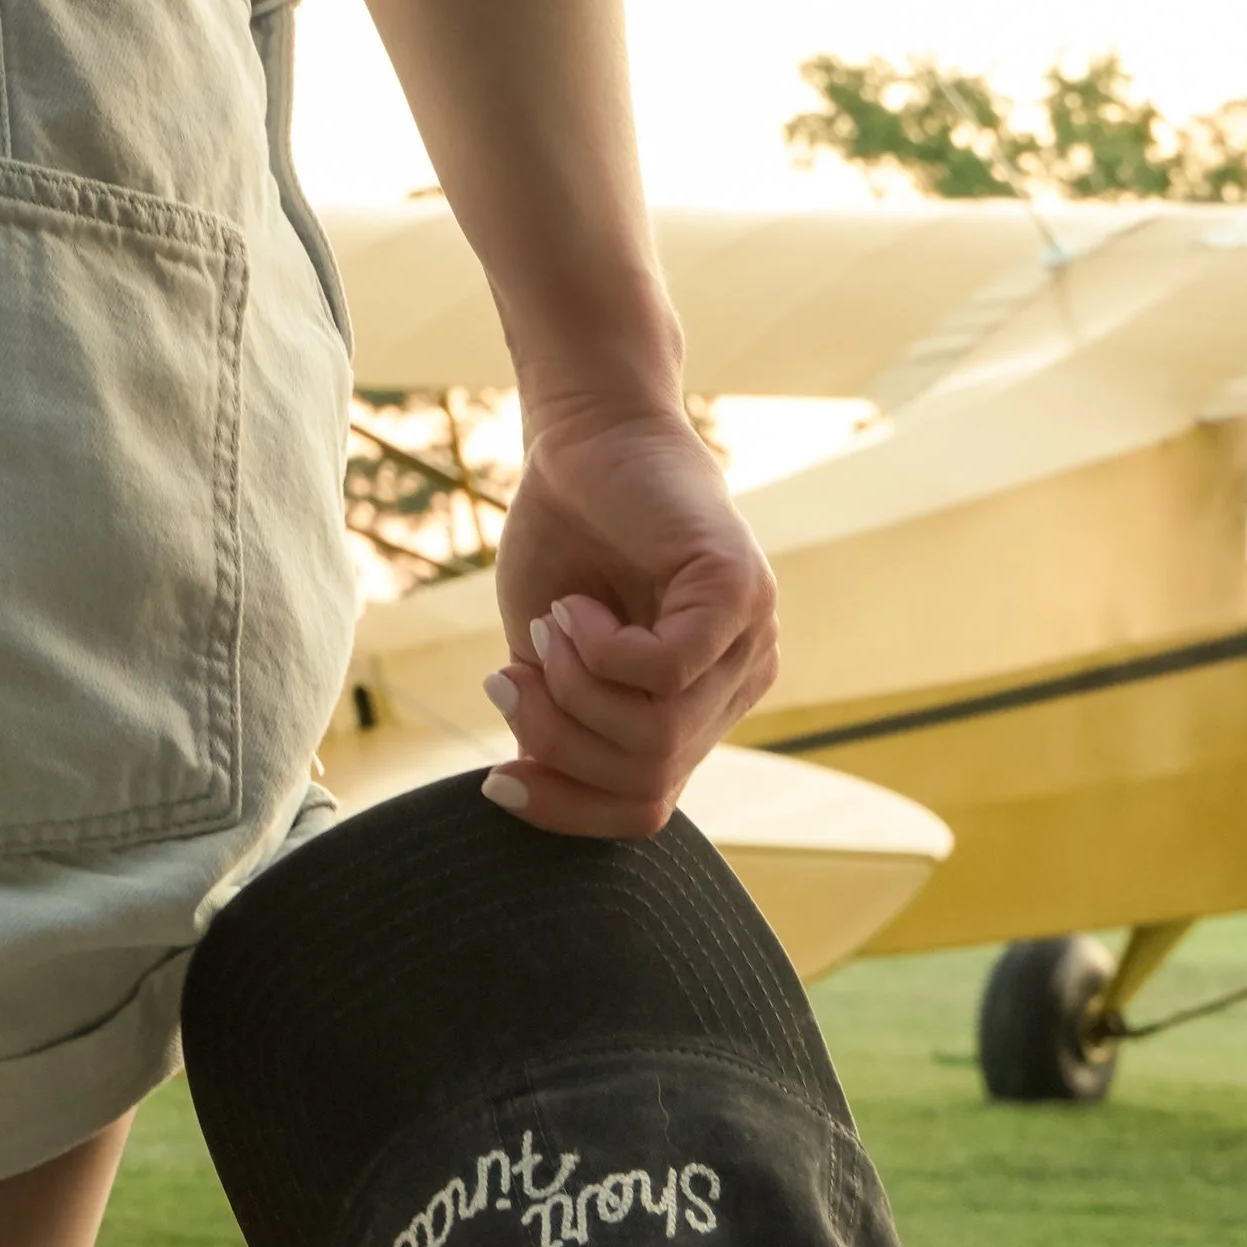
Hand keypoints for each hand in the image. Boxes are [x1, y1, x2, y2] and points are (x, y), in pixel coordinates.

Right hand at [478, 402, 778, 838]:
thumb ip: (556, 728)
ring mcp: (747, 643)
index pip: (646, 808)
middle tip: (512, 678)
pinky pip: (664, 674)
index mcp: (697, 708)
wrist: (584, 435)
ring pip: (653, 736)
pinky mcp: (738, 597)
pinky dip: (600, 652)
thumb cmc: (567, 538)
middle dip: (557, 741)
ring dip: (572, 691)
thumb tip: (532, 793)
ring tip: (549, 630)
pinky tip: (578, 609)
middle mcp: (735, 684)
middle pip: (645, 781)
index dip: (567, 810)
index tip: (499, 779)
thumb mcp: (546, 658)